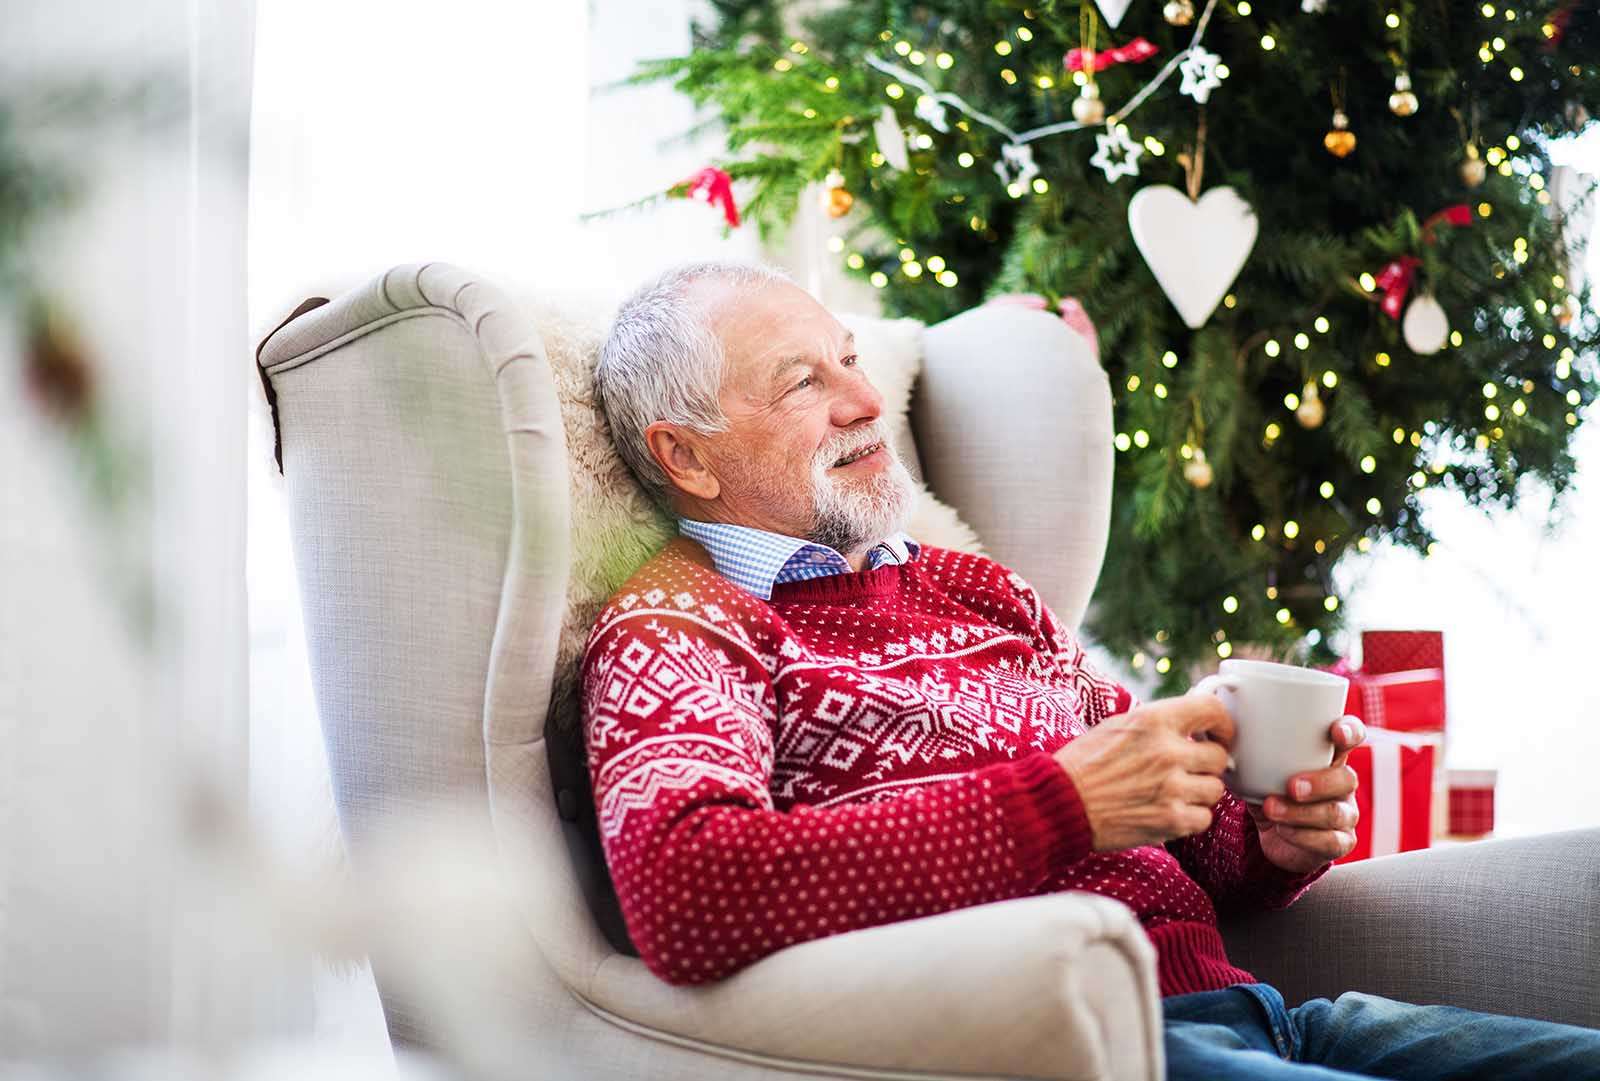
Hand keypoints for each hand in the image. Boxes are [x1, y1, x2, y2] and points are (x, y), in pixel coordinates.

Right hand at [1053, 695, 1233, 850]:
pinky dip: (1191, 817)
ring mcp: (1172, 788)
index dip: (1222, 723)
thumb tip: (1193, 724)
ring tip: (1174, 792)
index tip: (1217, 733)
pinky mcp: (1171, 820)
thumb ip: (1159, 723)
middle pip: (1219, 756)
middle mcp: (1168, 751)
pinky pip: (1205, 817)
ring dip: (1199, 791)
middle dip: (1206, 763)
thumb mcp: (1119, 725)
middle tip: (1188, 769)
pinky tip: (1169, 811)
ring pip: (1216, 789)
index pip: (1212, 710)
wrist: (1060, 802)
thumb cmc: (1084, 763)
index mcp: (1155, 720)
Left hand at [1248, 716, 1364, 873]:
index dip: (1350, 731)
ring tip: (1271, 808)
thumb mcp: (1255, 767)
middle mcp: (1341, 783)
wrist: (1272, 834)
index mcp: (1326, 756)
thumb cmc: (1267, 789)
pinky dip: (1304, 836)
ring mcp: (1344, 813)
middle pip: (1347, 778)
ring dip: (1303, 812)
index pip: (1350, 736)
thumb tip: (1210, 730)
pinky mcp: (1339, 842)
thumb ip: (1243, 747)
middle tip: (1291, 786)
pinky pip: (1330, 841)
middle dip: (1320, 782)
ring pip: (1337, 812)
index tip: (1336, 732)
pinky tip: (1283, 830)